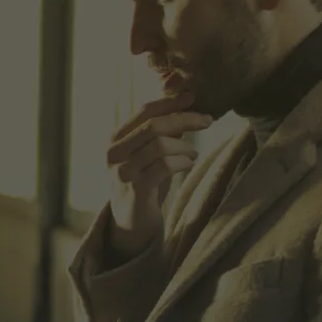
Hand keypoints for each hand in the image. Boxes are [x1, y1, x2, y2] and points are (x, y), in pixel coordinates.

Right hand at [105, 93, 212, 259]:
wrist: (130, 224)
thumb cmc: (143, 184)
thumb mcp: (149, 154)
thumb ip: (162, 131)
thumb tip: (186, 103)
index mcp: (115, 139)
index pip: (145, 111)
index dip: (171, 102)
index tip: (193, 97)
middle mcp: (113, 153)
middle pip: (154, 125)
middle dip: (185, 119)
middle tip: (208, 120)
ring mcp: (122, 172)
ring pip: (160, 144)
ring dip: (185, 146)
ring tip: (193, 154)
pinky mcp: (135, 190)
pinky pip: (164, 165)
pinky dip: (182, 161)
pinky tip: (188, 164)